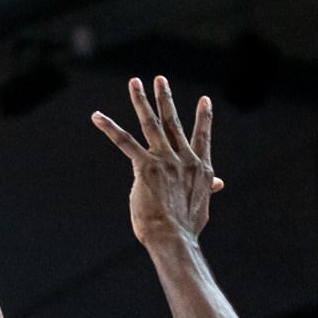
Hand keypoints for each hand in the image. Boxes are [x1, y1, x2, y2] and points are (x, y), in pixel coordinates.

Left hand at [92, 76, 225, 248]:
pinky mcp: (146, 167)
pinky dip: (110, 128)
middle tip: (160, 79)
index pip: (203, 136)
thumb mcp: (202, 204)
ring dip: (142, 100)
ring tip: (135, 82)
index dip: (203, 118)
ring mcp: (165, 160)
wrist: (174, 237)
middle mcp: (184, 159)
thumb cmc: (186, 227)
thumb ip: (208, 189)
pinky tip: (97, 116)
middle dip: (165, 98)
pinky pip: (124, 142)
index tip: (204, 100)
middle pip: (173, 122)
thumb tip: (219, 183)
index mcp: (201, 168)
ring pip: (151, 123)